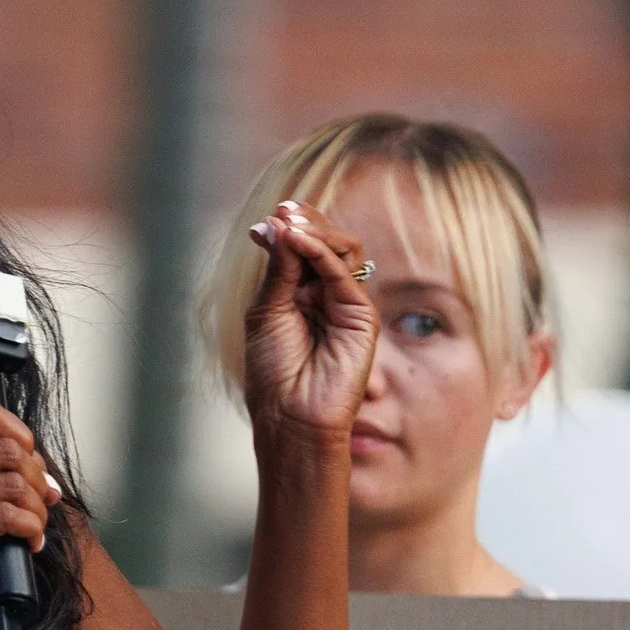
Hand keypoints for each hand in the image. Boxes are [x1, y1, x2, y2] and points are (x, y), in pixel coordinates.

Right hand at [0, 397, 54, 629]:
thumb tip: (40, 464)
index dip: (18, 433)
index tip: (27, 463)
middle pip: (6, 451)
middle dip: (36, 479)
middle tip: (39, 503)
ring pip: (13, 484)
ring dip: (37, 509)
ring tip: (34, 527)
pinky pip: (9, 516)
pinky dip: (32, 529)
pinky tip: (30, 542)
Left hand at [243, 197, 379, 444]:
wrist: (290, 415)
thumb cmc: (273, 370)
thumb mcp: (266, 309)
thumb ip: (278, 268)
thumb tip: (277, 223)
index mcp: (301, 292)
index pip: (303, 247)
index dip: (290, 227)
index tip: (267, 220)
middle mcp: (326, 294)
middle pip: (327, 241)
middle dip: (305, 222)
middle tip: (281, 214)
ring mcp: (346, 303)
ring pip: (344, 249)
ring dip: (315, 232)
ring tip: (289, 226)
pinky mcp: (362, 316)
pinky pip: (344, 273)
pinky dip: (321, 252)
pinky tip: (299, 242)